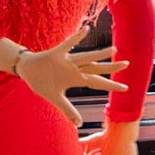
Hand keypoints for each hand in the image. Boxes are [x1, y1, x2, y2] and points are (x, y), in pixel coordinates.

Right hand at [12, 32, 129, 126]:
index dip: (110, 85)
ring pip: (86, 57)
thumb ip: (68, 110)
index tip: (126, 88)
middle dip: (111, 68)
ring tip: (114, 49)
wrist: (27, 69)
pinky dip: (76, 38)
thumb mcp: (56, 99)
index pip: (97, 82)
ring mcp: (66, 61)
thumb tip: (79, 125)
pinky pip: (67, 45)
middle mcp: (75, 69)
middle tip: (127, 64)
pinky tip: (86, 30)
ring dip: (99, 54)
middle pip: (96, 68)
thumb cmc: (42, 82)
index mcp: (76, 79)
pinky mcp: (56, 54)